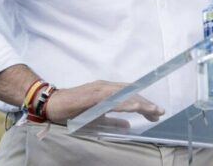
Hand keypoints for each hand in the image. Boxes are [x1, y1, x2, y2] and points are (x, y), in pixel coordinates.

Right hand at [45, 80, 164, 124]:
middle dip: (147, 103)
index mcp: (108, 91)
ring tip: (154, 110)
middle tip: (160, 112)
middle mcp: (106, 87)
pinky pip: (113, 99)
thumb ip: (113, 120)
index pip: (131, 95)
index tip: (156, 113)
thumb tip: (129, 125)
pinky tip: (135, 106)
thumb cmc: (73, 110)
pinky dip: (125, 102)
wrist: (52, 104)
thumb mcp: (97, 118)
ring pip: (125, 95)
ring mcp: (100, 90)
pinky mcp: (93, 95)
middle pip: (132, 93)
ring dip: (141, 102)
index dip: (144, 103)